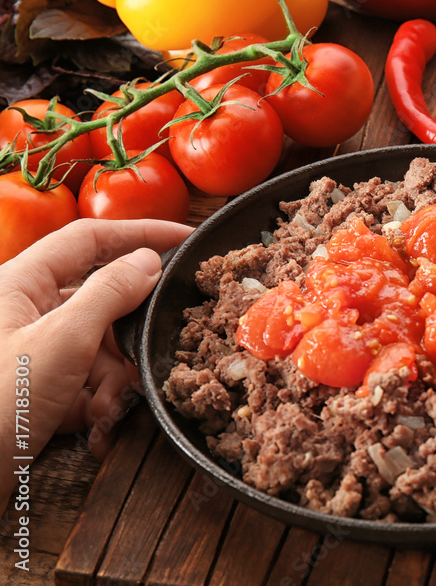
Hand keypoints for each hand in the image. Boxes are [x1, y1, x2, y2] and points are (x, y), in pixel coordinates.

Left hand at [1, 219, 191, 505]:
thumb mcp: (62, 342)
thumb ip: (110, 293)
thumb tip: (148, 260)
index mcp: (20, 284)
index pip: (88, 239)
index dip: (141, 232)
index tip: (186, 238)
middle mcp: (25, 312)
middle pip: (103, 305)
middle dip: (129, 342)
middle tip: (148, 361)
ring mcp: (32, 352)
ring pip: (100, 351)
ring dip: (113, 385)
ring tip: (105, 414)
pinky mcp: (38, 389)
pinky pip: (86, 384)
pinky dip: (98, 407)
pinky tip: (96, 431)